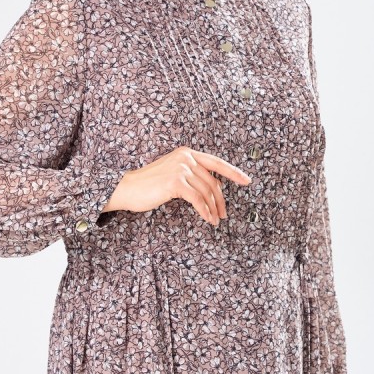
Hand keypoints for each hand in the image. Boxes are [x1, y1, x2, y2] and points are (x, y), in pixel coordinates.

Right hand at [104, 145, 251, 225]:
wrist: (127, 188)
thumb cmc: (148, 185)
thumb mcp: (172, 174)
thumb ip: (190, 175)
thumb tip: (211, 189)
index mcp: (186, 153)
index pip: (216, 162)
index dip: (233, 172)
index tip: (247, 180)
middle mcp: (185, 157)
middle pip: (213, 181)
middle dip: (221, 200)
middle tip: (224, 214)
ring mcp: (181, 168)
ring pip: (206, 192)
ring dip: (213, 209)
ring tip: (215, 220)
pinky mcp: (176, 182)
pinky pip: (198, 200)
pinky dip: (205, 211)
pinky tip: (207, 219)